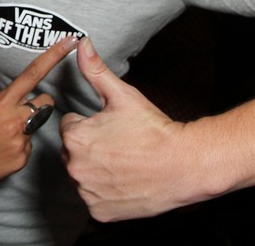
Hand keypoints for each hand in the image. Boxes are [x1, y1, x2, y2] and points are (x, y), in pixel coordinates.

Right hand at [0, 30, 78, 199]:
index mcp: (2, 103)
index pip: (33, 74)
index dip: (54, 56)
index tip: (70, 41)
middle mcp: (15, 121)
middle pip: (45, 102)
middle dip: (39, 102)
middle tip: (22, 108)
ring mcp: (20, 142)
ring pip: (34, 126)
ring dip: (24, 126)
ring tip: (1, 134)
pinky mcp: (21, 160)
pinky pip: (26, 147)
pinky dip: (16, 146)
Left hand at [59, 38, 189, 221]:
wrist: (184, 165)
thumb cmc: (153, 129)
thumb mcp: (122, 95)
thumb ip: (96, 69)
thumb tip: (82, 44)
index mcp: (75, 136)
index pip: (70, 126)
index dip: (90, 124)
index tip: (111, 127)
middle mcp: (75, 166)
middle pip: (72, 152)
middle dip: (89, 147)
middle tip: (119, 145)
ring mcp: (87, 192)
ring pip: (82, 175)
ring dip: (95, 169)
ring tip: (123, 162)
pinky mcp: (99, 211)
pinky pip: (92, 198)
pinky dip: (104, 192)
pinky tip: (124, 182)